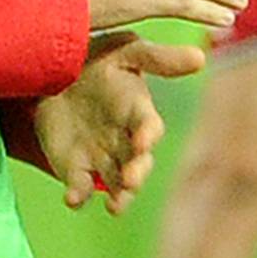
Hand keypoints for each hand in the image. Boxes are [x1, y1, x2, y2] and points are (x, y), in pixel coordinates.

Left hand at [34, 30, 204, 213]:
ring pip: (115, 182)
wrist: (56, 74)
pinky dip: (78, 196)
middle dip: (136, 173)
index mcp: (137, 113)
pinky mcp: (75, 167)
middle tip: (130, 180)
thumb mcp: (124, 52)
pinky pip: (80, 186)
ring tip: (116, 206)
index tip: (143, 139)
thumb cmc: (99, 61)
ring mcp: (101, 157)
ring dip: (119, 195)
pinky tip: (72, 200)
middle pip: (137, 163)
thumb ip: (157, 58)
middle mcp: (125, 142)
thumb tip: (200, 56)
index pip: (149, 127)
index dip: (147, 134)